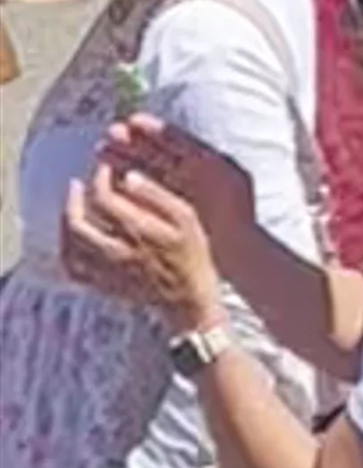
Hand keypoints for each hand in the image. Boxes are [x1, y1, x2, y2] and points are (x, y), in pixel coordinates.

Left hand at [65, 158, 221, 327]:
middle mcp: (116, 252)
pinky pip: (73, 269)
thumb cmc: (190, 254)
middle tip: (78, 184)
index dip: (100, 178)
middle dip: (73, 199)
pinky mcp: (102, 285)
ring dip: (66, 223)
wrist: (187, 299)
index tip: (105, 168)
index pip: (104, 199)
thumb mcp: (186, 217)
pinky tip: (73, 238)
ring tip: (72, 207)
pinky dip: (66, 250)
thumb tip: (129, 176)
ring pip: (70, 247)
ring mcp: (106, 271)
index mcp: (138, 232)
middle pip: (77, 224)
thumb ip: (157, 195)